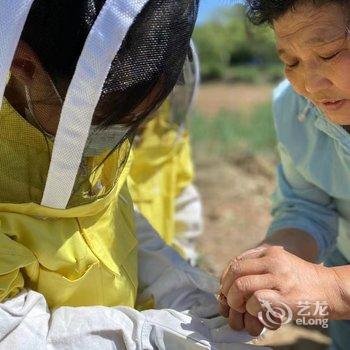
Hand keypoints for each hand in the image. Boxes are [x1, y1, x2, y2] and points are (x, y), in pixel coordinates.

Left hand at [220, 246, 342, 329]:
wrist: (329, 289)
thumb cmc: (300, 280)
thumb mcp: (279, 263)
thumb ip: (258, 267)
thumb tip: (231, 281)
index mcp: (269, 252)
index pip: (236, 261)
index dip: (225, 277)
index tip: (225, 289)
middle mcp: (273, 261)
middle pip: (236, 272)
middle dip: (227, 289)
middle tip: (230, 301)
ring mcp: (279, 278)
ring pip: (242, 285)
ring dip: (235, 300)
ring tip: (240, 308)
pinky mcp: (285, 296)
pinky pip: (256, 300)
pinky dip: (251, 309)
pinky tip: (256, 312)